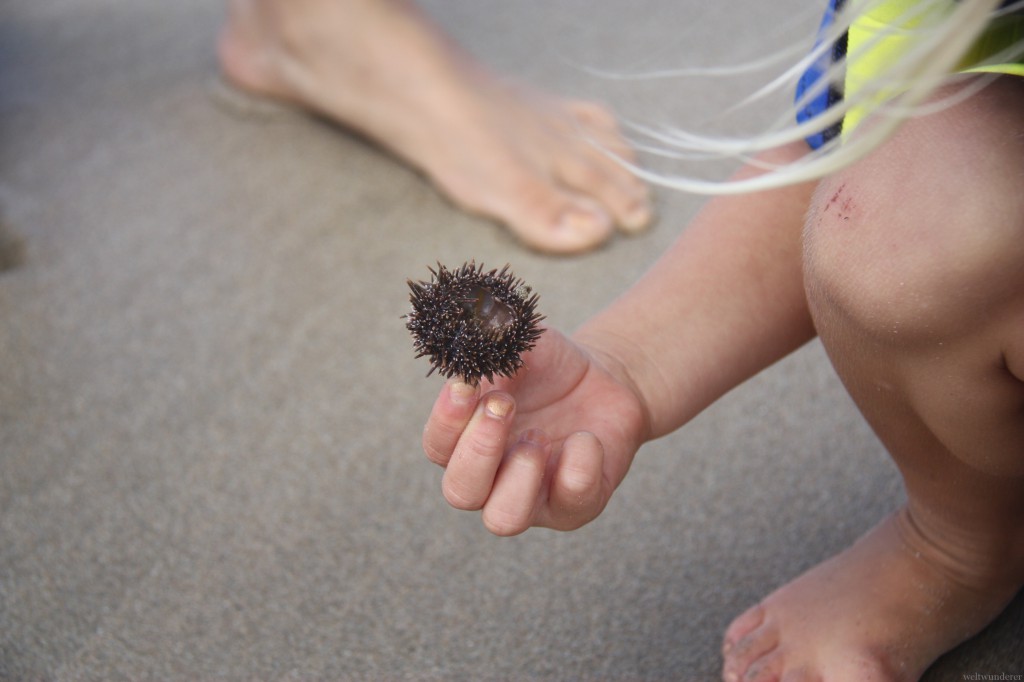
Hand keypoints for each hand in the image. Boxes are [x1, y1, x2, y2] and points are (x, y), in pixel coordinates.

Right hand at [421, 326, 648, 535]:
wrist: (605, 381)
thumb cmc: (550, 367)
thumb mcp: (524, 345)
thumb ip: (498, 342)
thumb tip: (479, 332)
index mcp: (466, 440)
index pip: (437, 447)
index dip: (446, 421)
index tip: (466, 386)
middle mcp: (491, 477)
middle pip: (460, 492)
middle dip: (479, 449)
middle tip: (504, 406)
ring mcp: (532, 497)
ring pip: (503, 519)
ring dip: (519, 474)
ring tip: (539, 436)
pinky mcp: (575, 505)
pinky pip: (571, 502)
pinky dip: (578, 466)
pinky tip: (585, 437)